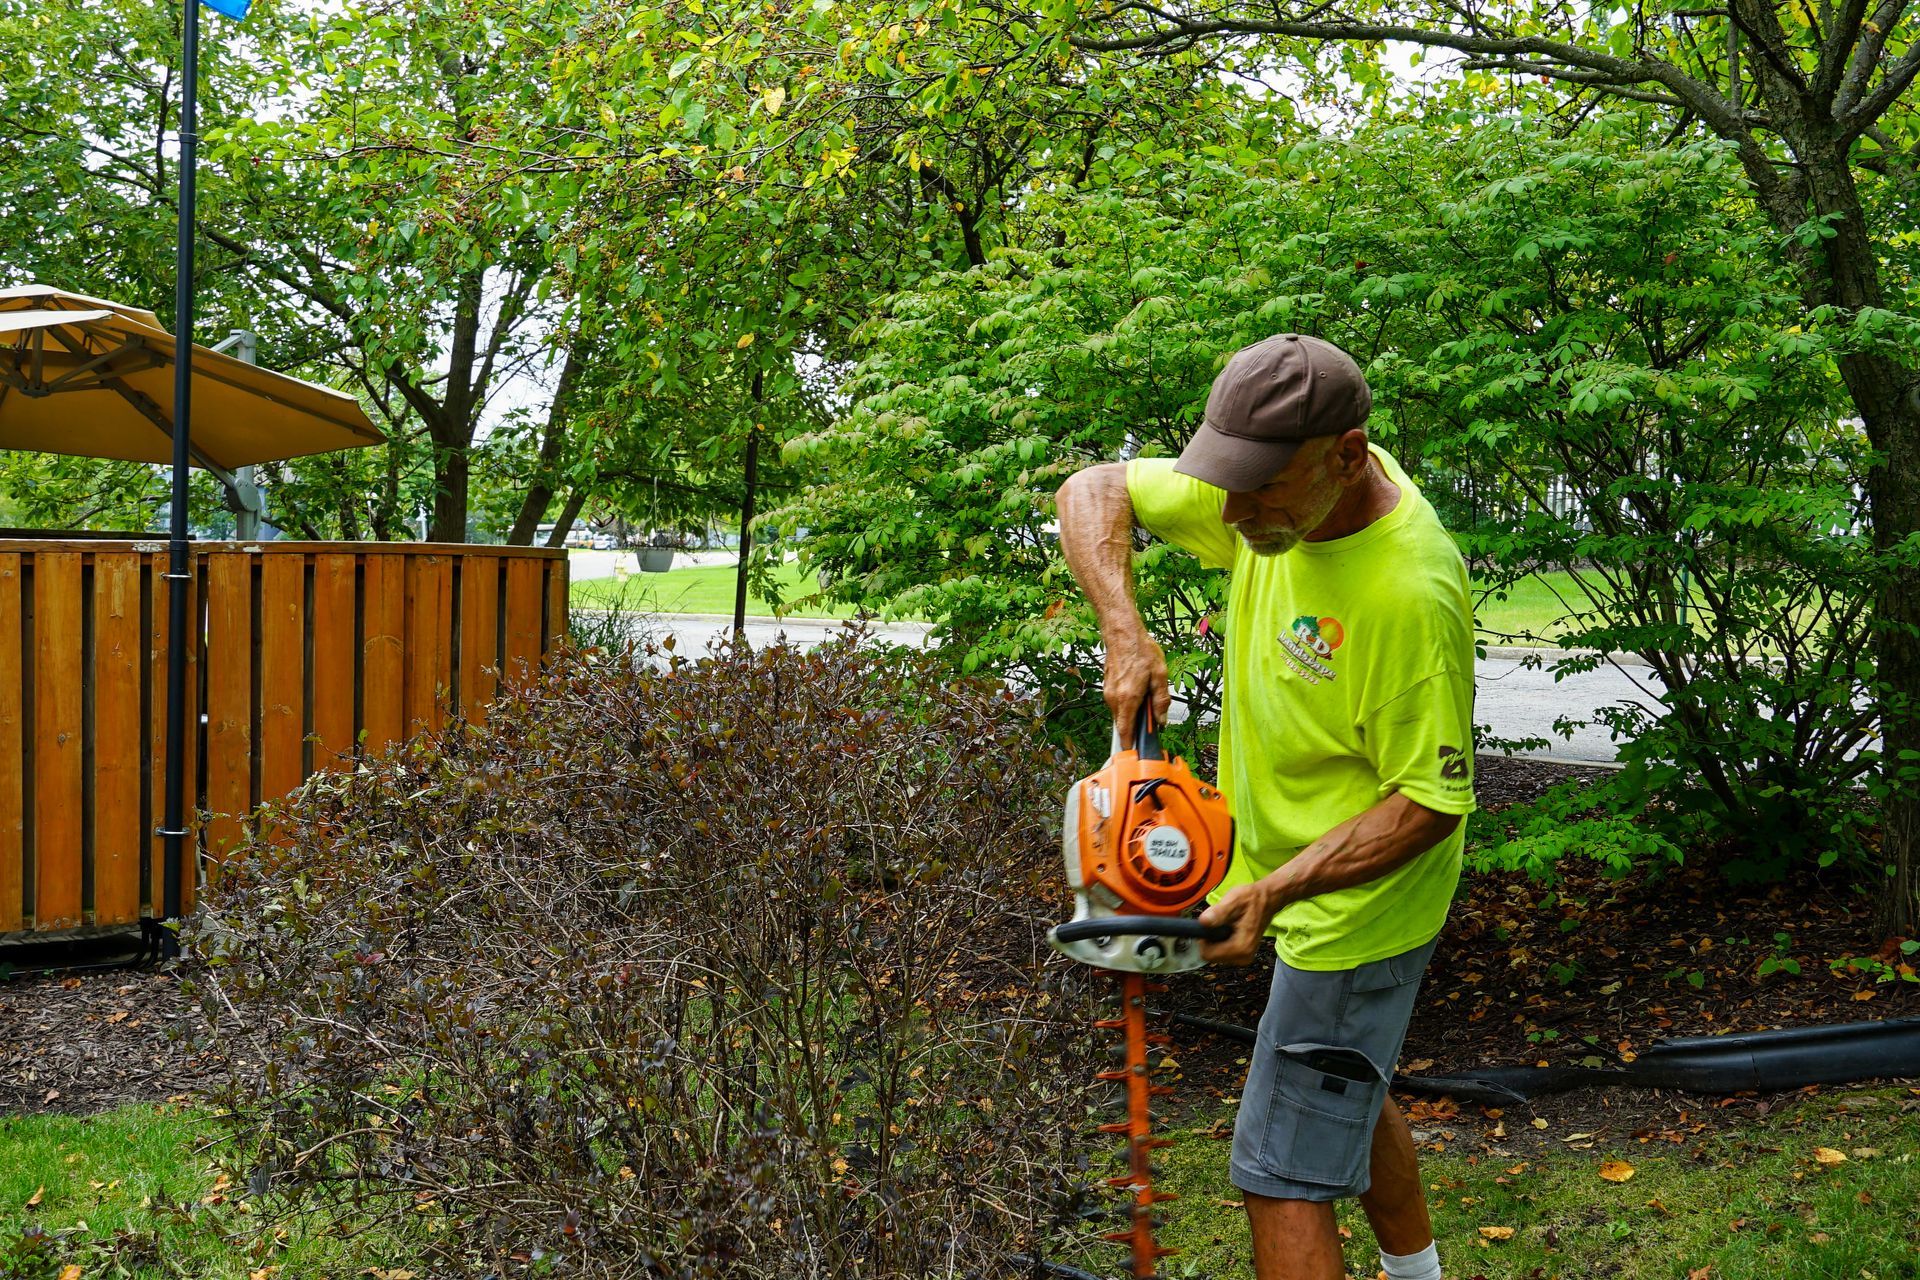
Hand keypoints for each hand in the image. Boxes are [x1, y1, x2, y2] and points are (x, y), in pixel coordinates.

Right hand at [1104, 626, 1170, 743]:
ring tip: (1146, 697)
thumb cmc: (1141, 650)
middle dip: (1136, 727)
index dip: (1130, 745)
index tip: (1137, 753)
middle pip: (1123, 724)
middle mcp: (1114, 699)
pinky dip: (1127, 704)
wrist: (1122, 633)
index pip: (1125, 731)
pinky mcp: (1107, 688)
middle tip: (1151, 720)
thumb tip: (1161, 720)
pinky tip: (1138, 689)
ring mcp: (1109, 693)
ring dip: (1133, 713)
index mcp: (1128, 698)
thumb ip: (1161, 700)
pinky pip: (1117, 704)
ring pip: (1120, 714)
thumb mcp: (1160, 675)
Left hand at [1199, 880, 1280, 966]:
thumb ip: (1219, 913)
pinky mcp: (1243, 955)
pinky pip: (1222, 952)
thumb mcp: (1234, 900)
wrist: (1267, 901)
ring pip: (1215, 955)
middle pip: (1211, 956)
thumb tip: (1203, 922)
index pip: (1208, 954)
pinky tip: (1229, 929)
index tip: (1209, 924)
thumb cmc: (1252, 899)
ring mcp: (1244, 958)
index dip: (1203, 939)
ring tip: (1226, 924)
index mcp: (1241, 947)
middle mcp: (1244, 957)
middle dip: (1210, 939)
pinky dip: (1221, 941)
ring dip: (1215, 940)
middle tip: (1218, 922)